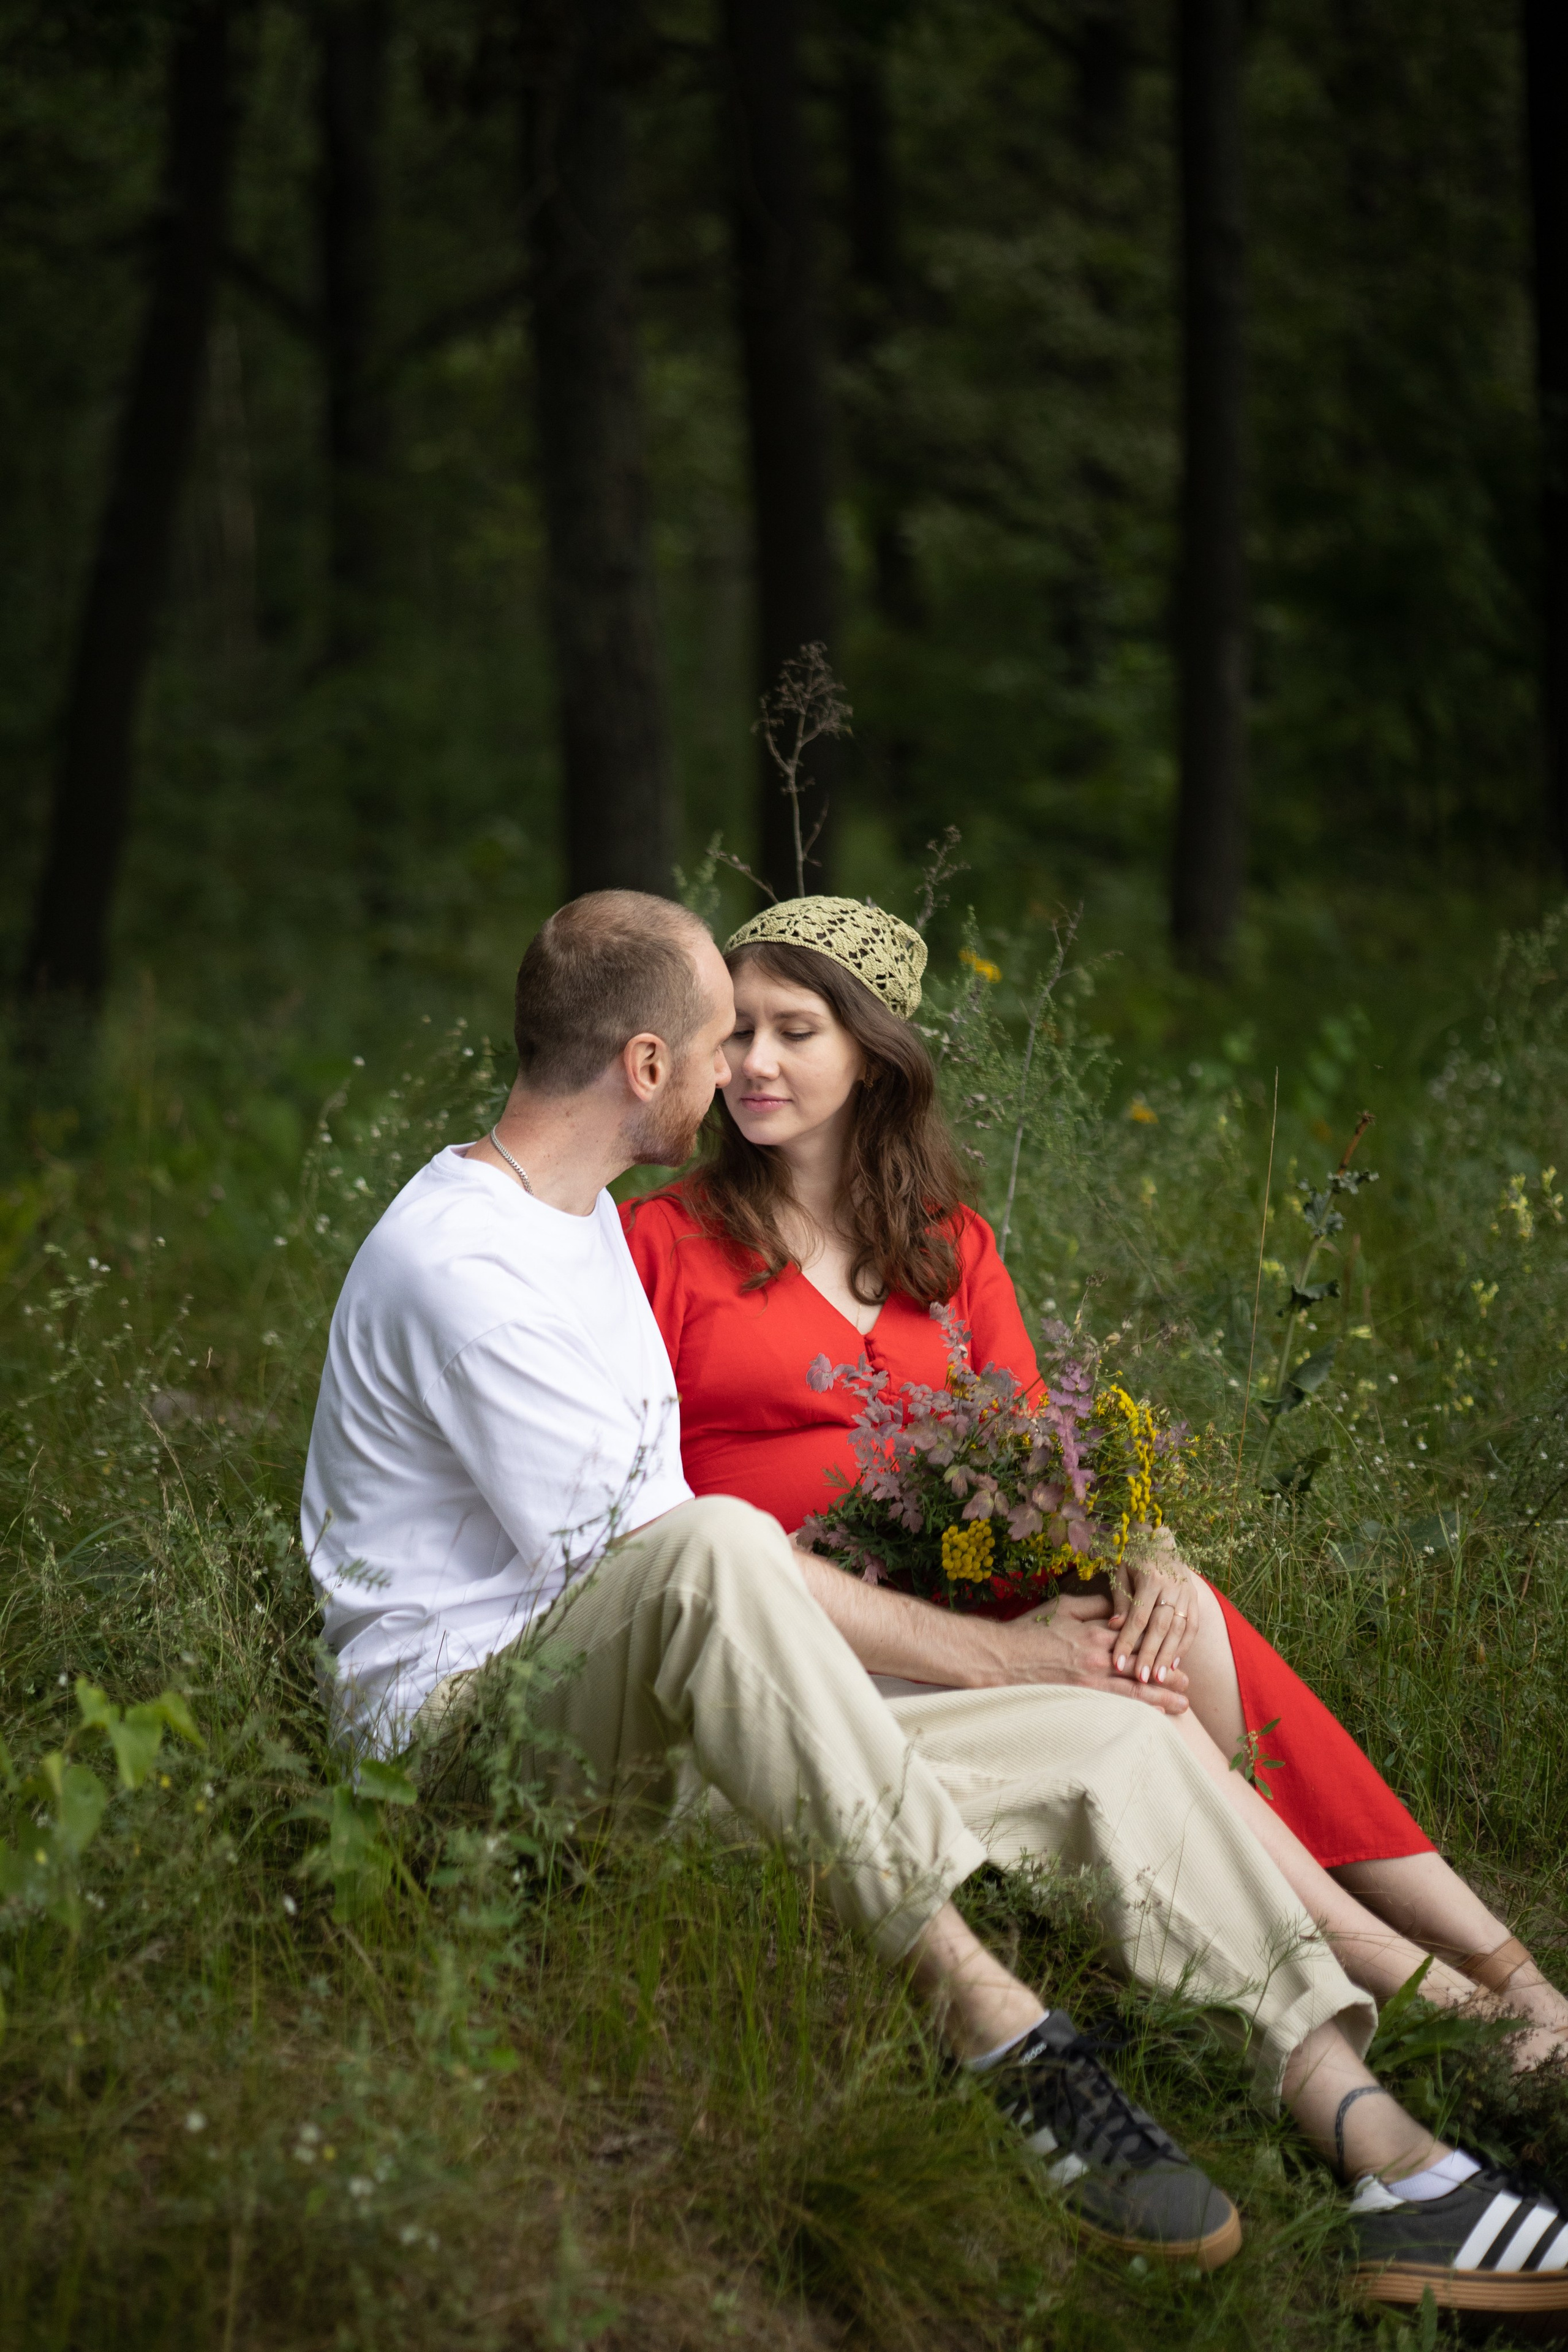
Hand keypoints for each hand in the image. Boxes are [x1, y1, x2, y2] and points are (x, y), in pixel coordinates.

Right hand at [1001, 1591, 1188, 1712]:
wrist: (1002, 1657)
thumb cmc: (1030, 1630)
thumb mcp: (1063, 1607)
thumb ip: (1095, 1606)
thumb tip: (1122, 1608)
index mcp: (1095, 1631)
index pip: (1136, 1637)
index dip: (1159, 1644)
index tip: (1176, 1650)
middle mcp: (1098, 1656)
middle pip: (1142, 1665)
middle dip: (1167, 1675)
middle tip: (1187, 1683)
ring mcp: (1090, 1679)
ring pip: (1134, 1689)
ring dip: (1161, 1697)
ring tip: (1181, 1704)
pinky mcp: (1081, 1696)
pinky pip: (1116, 1705)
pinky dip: (1137, 1708)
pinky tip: (1153, 1714)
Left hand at [1107, 1530, 1197, 1686]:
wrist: (1160, 1538)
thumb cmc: (1133, 1557)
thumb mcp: (1120, 1572)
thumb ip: (1120, 1600)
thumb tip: (1114, 1626)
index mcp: (1150, 1578)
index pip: (1138, 1616)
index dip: (1127, 1641)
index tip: (1116, 1662)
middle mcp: (1172, 1586)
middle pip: (1160, 1627)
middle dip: (1149, 1655)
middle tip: (1140, 1679)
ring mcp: (1187, 1593)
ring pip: (1179, 1630)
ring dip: (1168, 1656)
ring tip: (1157, 1678)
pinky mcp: (1194, 1599)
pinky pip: (1192, 1627)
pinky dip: (1184, 1647)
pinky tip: (1174, 1664)